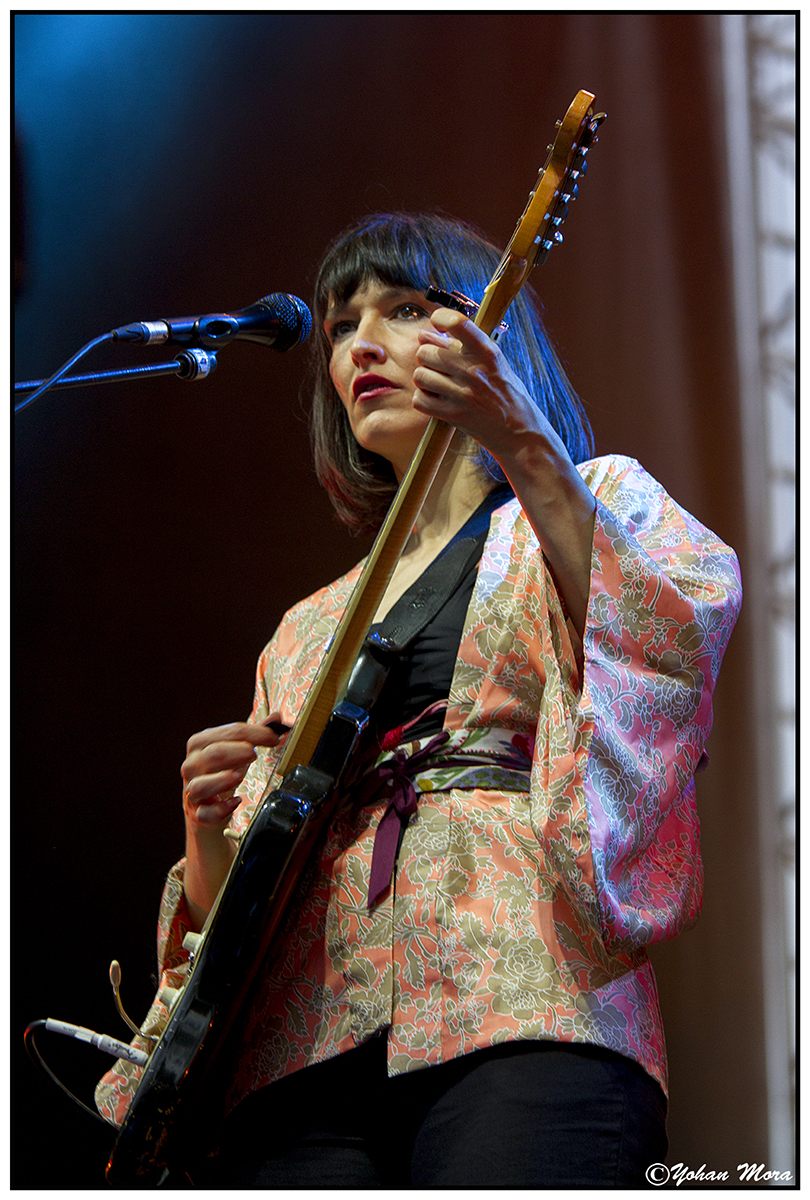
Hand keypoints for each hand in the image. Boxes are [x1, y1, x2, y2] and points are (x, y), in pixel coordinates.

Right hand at [181, 716, 287, 828]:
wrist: (207, 807)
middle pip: (212, 754)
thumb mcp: (234, 750)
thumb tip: (276, 718)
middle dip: (236, 751)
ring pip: (201, 785)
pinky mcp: (198, 813)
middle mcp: (192, 765)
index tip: (273, 737)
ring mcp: (193, 791)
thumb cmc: (221, 773)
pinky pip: (205, 813)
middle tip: (255, 754)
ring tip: (240, 776)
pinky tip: (234, 802)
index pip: (227, 732)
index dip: (253, 733)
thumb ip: (253, 735)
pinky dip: (220, 809)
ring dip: (222, 780)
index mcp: (200, 744)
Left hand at [412, 307, 545, 466]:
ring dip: (425, 380)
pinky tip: (437, 400)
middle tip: (440, 367)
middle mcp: (474, 370)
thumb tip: (427, 334)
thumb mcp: (496, 362)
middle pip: (425, 351)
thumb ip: (465, 347)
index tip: (437, 325)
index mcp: (487, 351)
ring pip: (420, 375)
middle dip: (428, 358)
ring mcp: (463, 393)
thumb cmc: (504, 393)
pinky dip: (424, 400)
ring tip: (439, 385)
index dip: (439, 319)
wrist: (519, 431)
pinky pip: (420, 399)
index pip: (456, 322)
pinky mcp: (453, 414)